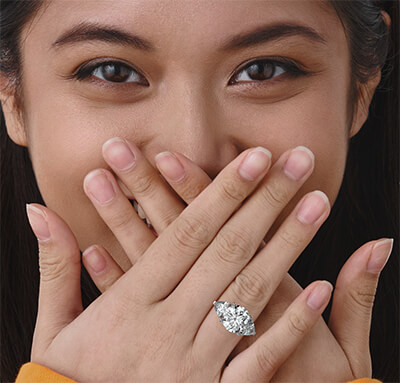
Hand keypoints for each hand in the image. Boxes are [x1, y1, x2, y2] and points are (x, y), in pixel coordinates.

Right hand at [27, 141, 333, 381]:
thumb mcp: (54, 327)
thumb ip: (55, 266)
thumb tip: (38, 210)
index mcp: (130, 306)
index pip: (186, 234)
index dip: (223, 192)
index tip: (256, 158)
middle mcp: (168, 329)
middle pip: (227, 252)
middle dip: (267, 201)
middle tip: (300, 161)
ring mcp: (197, 366)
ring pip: (249, 294)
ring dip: (288, 246)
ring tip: (317, 205)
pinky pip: (259, 359)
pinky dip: (290, 324)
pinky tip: (320, 290)